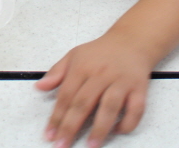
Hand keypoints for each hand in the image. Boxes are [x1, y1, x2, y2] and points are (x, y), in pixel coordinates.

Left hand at [37, 32, 153, 147]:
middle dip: (71, 126)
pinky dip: (128, 122)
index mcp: (82, 67)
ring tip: (90, 145)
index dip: (57, 116)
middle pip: (84, 103)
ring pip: (109, 107)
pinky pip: (136, 109)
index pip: (66, 95)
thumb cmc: (99, 52)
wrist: (131, 41)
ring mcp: (121, 82)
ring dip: (100, 128)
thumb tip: (38, 87)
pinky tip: (118, 131)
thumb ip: (56, 72)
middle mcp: (101, 75)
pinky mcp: (139, 89)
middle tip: (63, 145)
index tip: (49, 134)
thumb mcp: (74, 56)